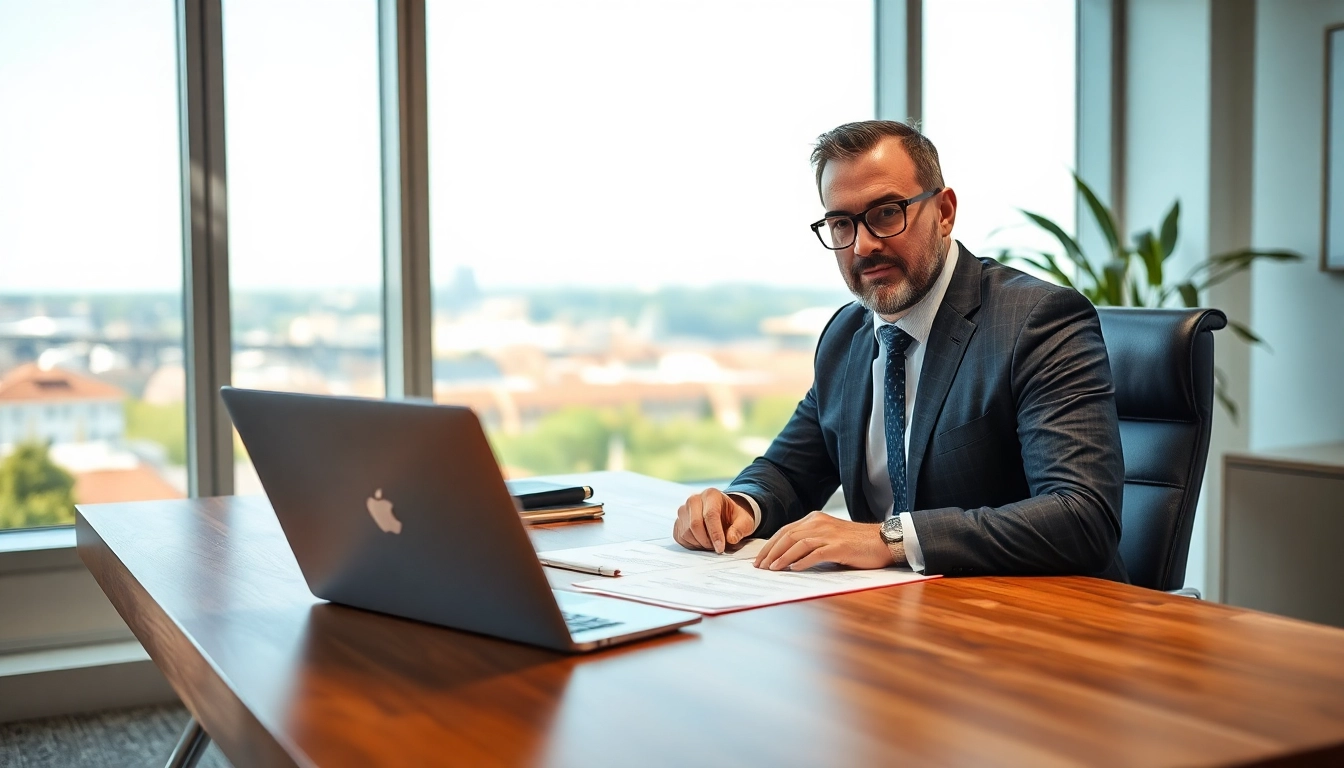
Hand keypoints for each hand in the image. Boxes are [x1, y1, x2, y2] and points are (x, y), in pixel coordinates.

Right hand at [673, 488, 754, 553]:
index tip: (721, 548)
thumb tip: (731, 538)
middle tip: (717, 548)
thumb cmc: (734, 517)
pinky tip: (702, 542)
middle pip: (695, 524)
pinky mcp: (678, 522)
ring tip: (712, 543)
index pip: (710, 515)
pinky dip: (692, 544)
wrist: (724, 514)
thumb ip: (740, 529)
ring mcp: (683, 510)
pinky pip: (681, 537)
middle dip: (706, 541)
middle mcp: (694, 499)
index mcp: (711, 495)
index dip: (715, 534)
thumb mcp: (744, 521)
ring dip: (700, 543)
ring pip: (686, 533)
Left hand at [753, 512, 891, 570]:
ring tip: (773, 569)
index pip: (785, 531)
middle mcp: (820, 523)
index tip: (759, 559)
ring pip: (798, 543)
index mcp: (815, 519)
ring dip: (783, 557)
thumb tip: (788, 557)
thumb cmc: (856, 543)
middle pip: (788, 536)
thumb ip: (811, 542)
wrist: (884, 541)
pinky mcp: (840, 547)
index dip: (770, 545)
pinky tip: (794, 568)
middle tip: (760, 566)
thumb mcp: (829, 537)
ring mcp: (830, 534)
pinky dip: (803, 561)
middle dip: (771, 552)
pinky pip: (816, 553)